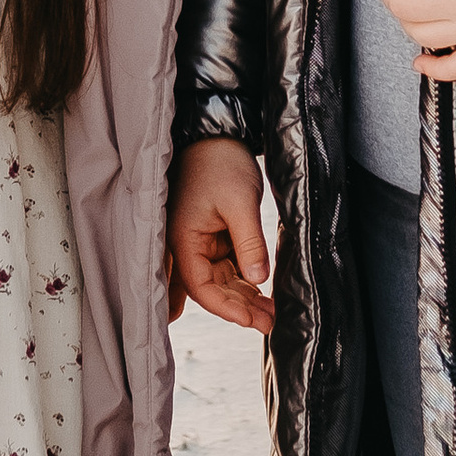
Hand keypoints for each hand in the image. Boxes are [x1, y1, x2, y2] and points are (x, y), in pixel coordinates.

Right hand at [168, 139, 274, 333]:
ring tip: (271, 311)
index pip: (202, 287)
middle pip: (211, 288)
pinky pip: (228, 265)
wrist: (217, 134)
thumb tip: (258, 280)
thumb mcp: (239, 202)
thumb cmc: (221, 162)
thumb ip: (249, 243)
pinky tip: (262, 291)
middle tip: (269, 322)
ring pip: (221, 280)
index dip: (226, 308)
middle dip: (239, 307)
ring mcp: (201, 241)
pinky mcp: (215, 235)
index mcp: (184, 239)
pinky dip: (244, 279)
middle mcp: (187, 245)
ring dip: (244, 296)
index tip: (253, 320)